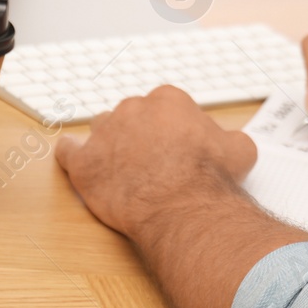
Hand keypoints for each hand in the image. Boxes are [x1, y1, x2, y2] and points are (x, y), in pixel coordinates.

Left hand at [55, 85, 256, 236]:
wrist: (184, 207)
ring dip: (109, 146)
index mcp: (167, 100)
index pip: (162, 108)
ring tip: (119, 168)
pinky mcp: (84, 163)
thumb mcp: (239, 150)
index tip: (172, 146)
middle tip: (150, 162)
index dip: (168, 129)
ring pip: (101, 131)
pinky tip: (77, 160)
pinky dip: (71, 154)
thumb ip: (228, 139)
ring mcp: (105, 134)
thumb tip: (230, 143)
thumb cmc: (210, 179)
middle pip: (130, 116)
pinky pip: (68, 150)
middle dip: (139, 136)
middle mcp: (133, 108)